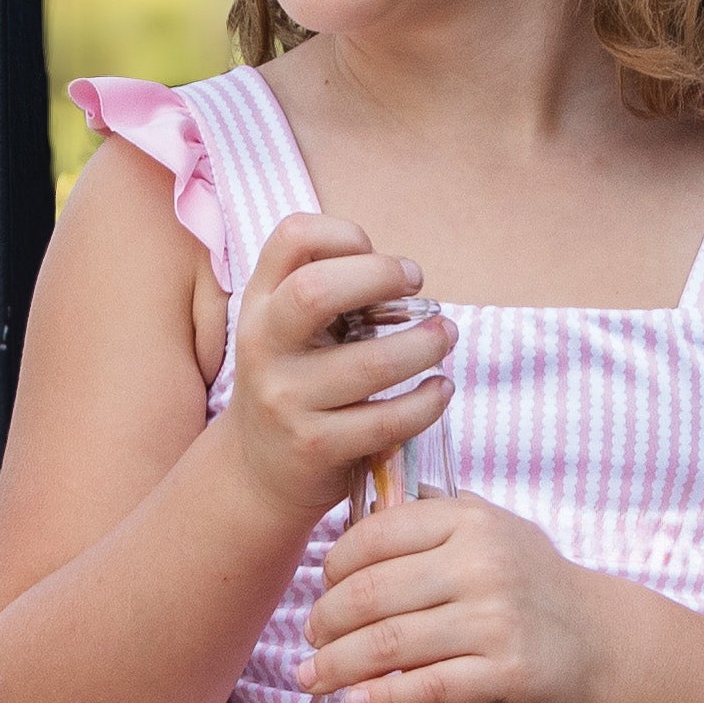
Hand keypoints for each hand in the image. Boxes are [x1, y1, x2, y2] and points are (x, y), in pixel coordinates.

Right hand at [222, 211, 449, 523]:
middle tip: (418, 286)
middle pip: (315, 291)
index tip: (378, 257)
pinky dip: (427, 402)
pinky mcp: (315, 445)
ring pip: (371, 363)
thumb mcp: (290, 329)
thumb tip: (399, 275)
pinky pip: (387, 420)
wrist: (258, 468)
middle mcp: (263, 345)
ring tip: (445, 337)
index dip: (343, 234)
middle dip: (381, 277)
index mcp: (260, 303)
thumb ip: (329, 293)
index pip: (292, 238)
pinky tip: (440, 389)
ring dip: (425, 345)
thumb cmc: (295, 381)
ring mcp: (286, 398)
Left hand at [306, 490, 609, 702]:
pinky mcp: (507, 673)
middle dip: (326, 622)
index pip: (375, 536)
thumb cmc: (528, 583)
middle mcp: (483, 564)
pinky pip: (426, 688)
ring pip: (389, 644)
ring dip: (338, 666)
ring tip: (312, 678)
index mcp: (469, 520)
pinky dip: (381, 699)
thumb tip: (356, 507)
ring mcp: (496, 620)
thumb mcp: (491, 528)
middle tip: (310, 641)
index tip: (321, 590)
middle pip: (371, 594)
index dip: (334, 567)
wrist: (599, 641)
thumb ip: (432, 514)